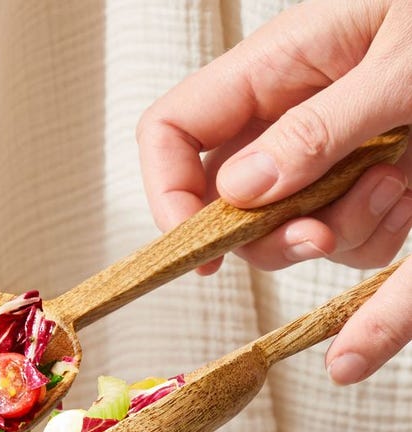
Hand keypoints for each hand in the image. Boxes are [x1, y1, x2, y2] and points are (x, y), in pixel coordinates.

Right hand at [136, 0, 411, 383]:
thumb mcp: (402, 63)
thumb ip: (320, 127)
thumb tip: (242, 191)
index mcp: (273, 67)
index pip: (171, 132)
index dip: (167, 191)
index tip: (199, 244)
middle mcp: (285, 116)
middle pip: (226, 205)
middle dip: (269, 235)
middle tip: (321, 236)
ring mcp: (322, 152)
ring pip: (286, 230)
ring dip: (339, 232)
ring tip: (396, 183)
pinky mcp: (361, 178)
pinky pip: (345, 237)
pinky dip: (377, 233)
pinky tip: (408, 193)